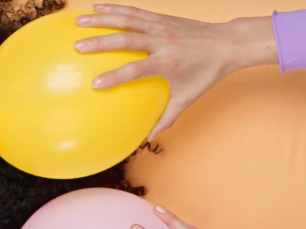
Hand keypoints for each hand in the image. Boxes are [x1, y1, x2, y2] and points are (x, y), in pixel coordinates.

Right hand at [75, 5, 277, 140]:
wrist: (227, 43)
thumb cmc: (207, 73)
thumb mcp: (187, 98)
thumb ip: (167, 117)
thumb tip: (149, 138)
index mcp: (167, 62)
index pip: (136, 69)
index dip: (115, 77)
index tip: (95, 84)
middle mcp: (162, 41)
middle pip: (126, 39)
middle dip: (101, 42)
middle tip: (78, 46)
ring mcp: (161, 26)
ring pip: (128, 20)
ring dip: (102, 19)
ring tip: (80, 20)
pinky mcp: (161, 17)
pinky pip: (135, 11)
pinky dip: (116, 8)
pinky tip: (98, 6)